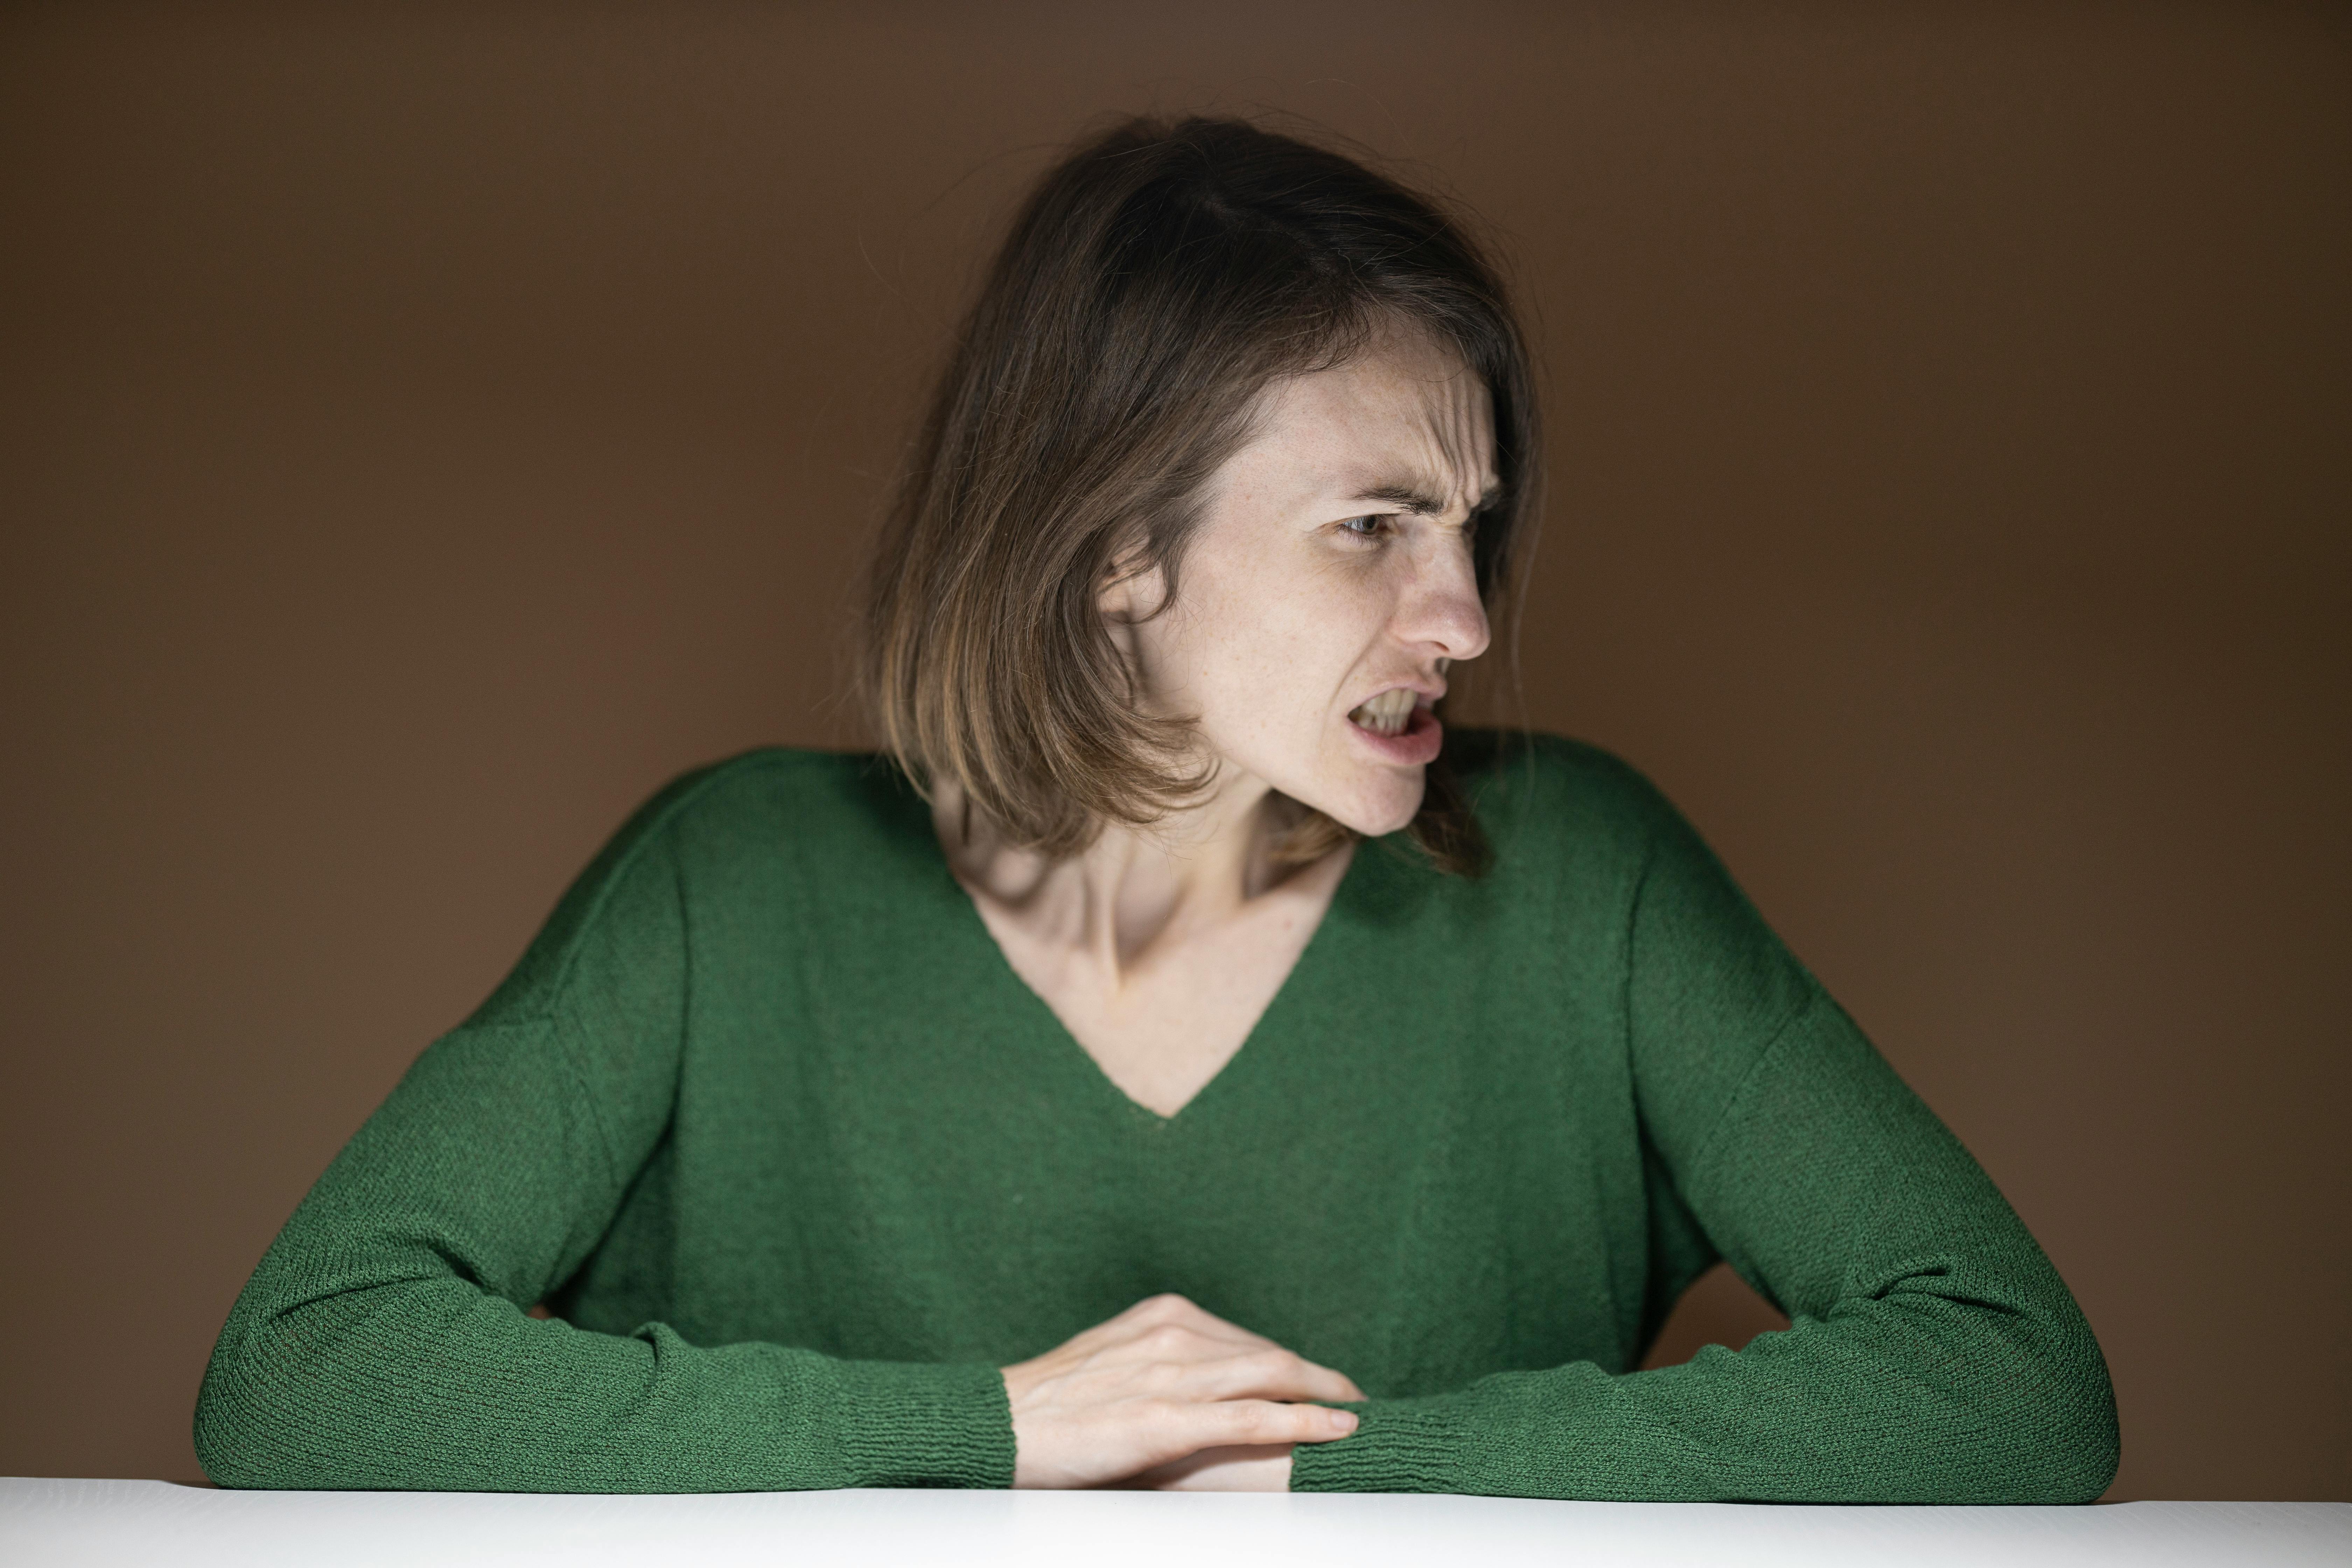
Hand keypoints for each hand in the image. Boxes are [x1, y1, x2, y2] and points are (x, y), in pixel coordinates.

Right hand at [999, 1293, 1364, 1488]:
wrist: (1002, 1423)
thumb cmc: (1053, 1401)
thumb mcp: (1116, 1359)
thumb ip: (1162, 1360)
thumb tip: (1203, 1376)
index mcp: (1164, 1315)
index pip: (1247, 1338)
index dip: (1292, 1364)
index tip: (1320, 1382)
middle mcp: (1175, 1333)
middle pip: (1270, 1353)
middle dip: (1321, 1377)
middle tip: (1355, 1399)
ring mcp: (1172, 1375)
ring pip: (1272, 1377)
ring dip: (1326, 1396)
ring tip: (1359, 1415)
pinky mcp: (1166, 1419)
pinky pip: (1252, 1417)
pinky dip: (1303, 1421)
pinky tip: (1339, 1428)